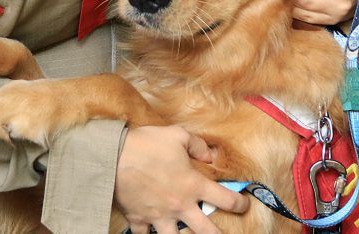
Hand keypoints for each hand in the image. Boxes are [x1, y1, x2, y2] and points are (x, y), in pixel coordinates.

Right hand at [114, 125, 248, 233]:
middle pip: (206, 231)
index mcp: (193, 185)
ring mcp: (159, 215)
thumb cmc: (147, 144)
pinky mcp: (140, 219)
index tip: (243, 205)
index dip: (239, 204)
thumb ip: (198, 145)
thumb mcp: (178, 135)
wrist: (114, 157)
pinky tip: (151, 233)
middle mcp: (180, 205)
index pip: (225, 199)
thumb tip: (210, 154)